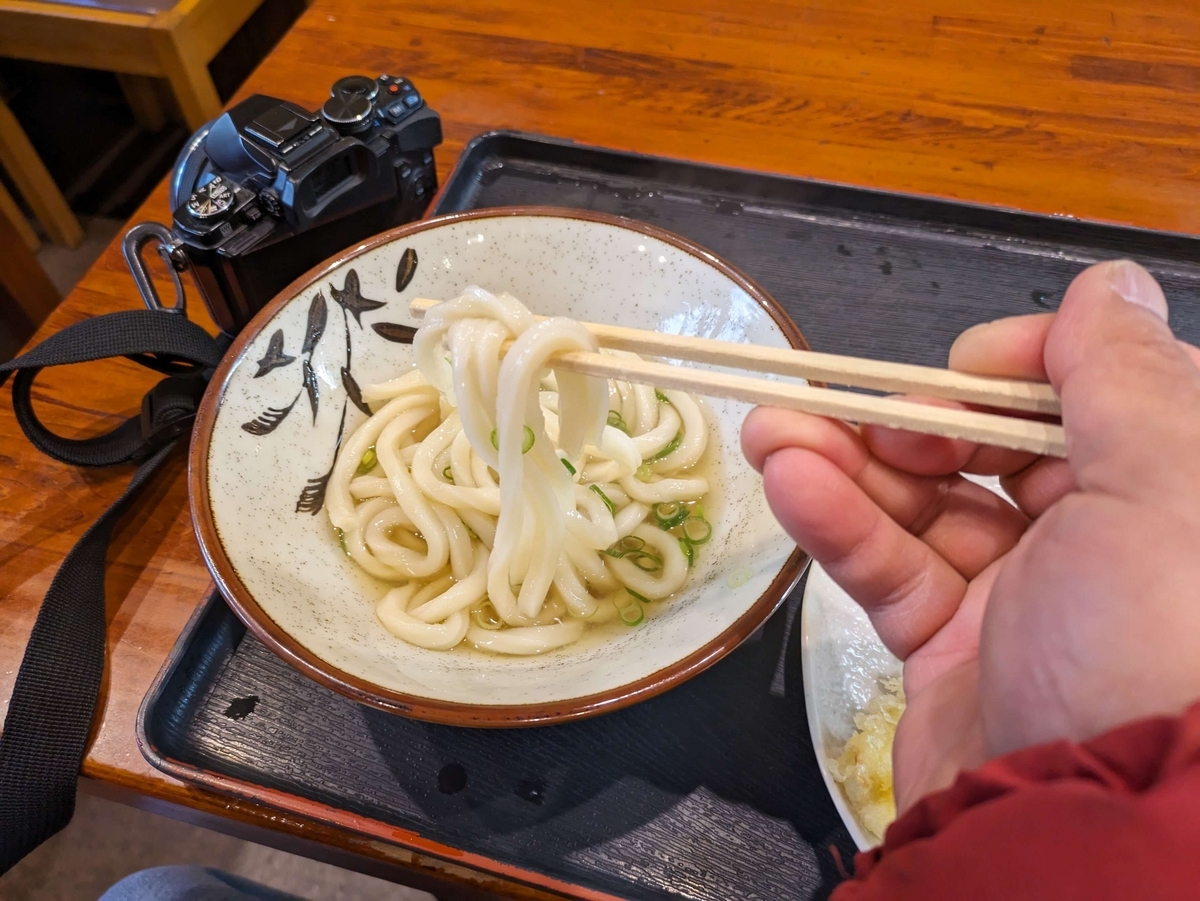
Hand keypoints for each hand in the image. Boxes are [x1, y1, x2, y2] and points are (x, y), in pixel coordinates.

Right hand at [742, 260, 1199, 811]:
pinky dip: (838, 523)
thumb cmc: (1153, 643)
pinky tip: (790, 483)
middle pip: (990, 448)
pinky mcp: (951, 648)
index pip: (1085, 396)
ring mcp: (1020, 598)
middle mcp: (1100, 540)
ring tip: (773, 429)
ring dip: (846, 462)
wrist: (1083, 823)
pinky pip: (891, 569)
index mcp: (1164, 493)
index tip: (966, 366)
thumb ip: (1128, 375)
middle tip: (857, 406)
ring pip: (924, 505)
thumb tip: (1110, 286)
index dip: (1020, 366)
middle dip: (911, 417)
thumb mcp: (1163, 486)